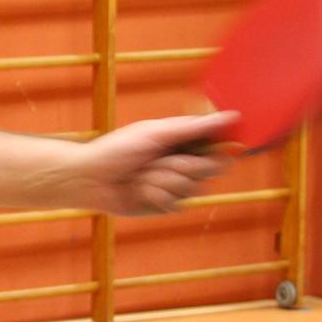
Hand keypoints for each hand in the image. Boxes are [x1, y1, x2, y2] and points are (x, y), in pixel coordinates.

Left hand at [75, 112, 236, 215]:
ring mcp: (176, 186)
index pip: (220, 145)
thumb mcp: (156, 133)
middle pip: (213, 168)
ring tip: (140, 175)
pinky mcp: (166, 205)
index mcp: (183, 141)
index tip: (217, 148)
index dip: (223, 148)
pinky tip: (137, 190)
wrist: (89, 178)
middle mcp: (183, 163)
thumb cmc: (117, 149)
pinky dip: (155, 195)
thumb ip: (194, 128)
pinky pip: (177, 203)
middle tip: (160, 161)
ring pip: (194, 188)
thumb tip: (231, 116)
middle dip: (185, 166)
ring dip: (163, 180)